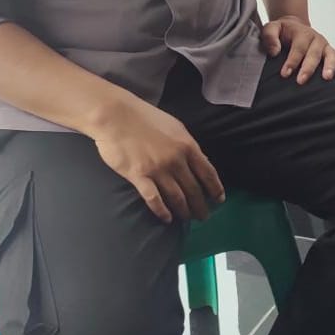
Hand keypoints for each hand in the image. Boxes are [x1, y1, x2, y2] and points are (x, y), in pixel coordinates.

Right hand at [92, 97, 224, 224]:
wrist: (115, 116)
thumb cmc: (145, 118)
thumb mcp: (175, 127)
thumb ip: (187, 145)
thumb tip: (200, 161)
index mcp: (187, 146)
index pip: (208, 172)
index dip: (215, 189)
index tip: (219, 200)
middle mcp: (176, 160)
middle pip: (194, 189)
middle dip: (201, 206)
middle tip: (203, 217)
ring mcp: (157, 169)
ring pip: (177, 197)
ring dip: (184, 211)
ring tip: (187, 219)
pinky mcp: (139, 176)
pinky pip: (154, 199)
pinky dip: (162, 211)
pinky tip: (167, 218)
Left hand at [262, 15, 334, 83]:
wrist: (294, 27)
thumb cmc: (282, 31)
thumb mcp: (271, 28)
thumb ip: (270, 37)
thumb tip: (274, 52)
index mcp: (302, 33)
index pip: (298, 48)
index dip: (292, 61)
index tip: (285, 73)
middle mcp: (316, 39)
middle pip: (314, 53)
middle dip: (308, 67)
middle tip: (301, 80)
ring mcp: (325, 46)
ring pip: (331, 55)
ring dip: (330, 66)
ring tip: (327, 77)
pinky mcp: (331, 52)